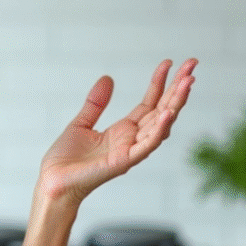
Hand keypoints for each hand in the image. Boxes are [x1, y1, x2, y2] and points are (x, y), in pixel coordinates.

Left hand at [37, 58, 196, 203]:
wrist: (53, 182)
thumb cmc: (66, 160)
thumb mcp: (81, 123)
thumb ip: (96, 103)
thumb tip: (108, 78)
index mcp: (124, 131)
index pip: (150, 103)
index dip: (161, 83)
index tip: (169, 63)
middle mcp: (132, 140)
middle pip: (163, 110)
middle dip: (179, 88)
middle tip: (192, 65)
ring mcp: (131, 151)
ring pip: (161, 124)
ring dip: (176, 103)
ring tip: (188, 82)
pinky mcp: (124, 161)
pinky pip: (147, 144)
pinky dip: (159, 129)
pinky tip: (169, 113)